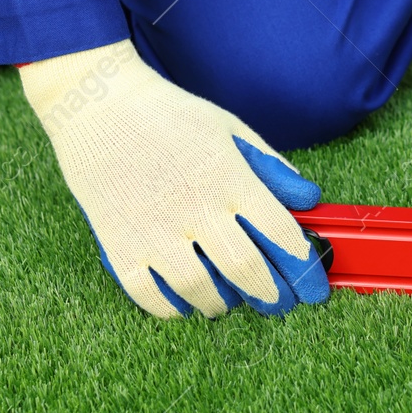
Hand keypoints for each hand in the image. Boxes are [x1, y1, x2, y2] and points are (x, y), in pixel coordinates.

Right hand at [19, 40, 329, 317]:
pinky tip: (185, 302)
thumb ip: (271, 166)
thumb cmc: (169, 116)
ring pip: (200, 290)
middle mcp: (195, 208)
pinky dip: (174, 308)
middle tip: (279, 304)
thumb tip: (309, 199)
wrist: (98, 105)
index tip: (314, 287)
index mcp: (228, 178)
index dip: (304, 268)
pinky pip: (150, 295)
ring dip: (223, 303)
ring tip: (230, 300)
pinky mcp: (119, 245)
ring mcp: (154, 230)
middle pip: (246, 269)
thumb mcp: (230, 128)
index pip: (280, 234)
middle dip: (272, 295)